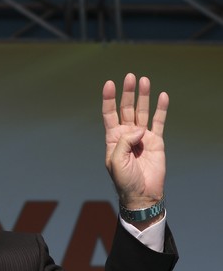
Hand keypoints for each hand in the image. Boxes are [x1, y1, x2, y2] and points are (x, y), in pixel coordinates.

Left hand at [102, 73, 168, 212]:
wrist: (142, 193)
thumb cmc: (124, 180)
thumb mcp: (116, 161)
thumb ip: (124, 142)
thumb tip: (139, 129)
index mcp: (113, 138)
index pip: (110, 114)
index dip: (109, 99)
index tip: (109, 84)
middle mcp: (127, 134)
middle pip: (127, 108)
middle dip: (128, 93)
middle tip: (130, 77)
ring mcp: (142, 136)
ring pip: (142, 111)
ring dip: (143, 96)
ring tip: (144, 80)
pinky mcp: (156, 141)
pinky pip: (159, 121)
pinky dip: (160, 109)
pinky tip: (162, 96)